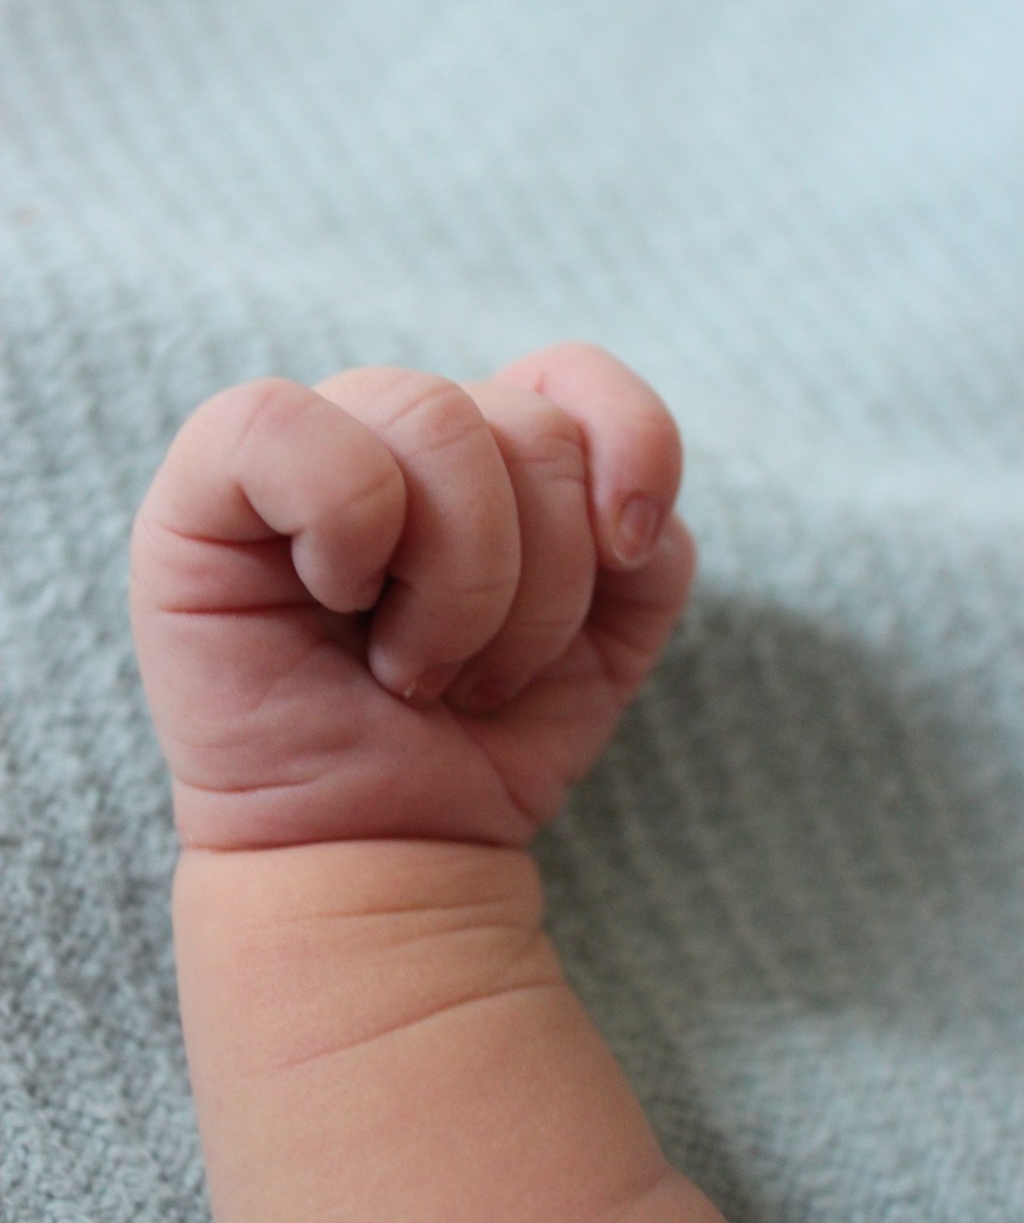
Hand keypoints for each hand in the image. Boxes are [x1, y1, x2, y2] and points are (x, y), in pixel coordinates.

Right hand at [130, 342, 695, 848]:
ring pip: (431, 418)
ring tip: (415, 669)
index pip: (571, 374)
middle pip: (520, 422)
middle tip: (477, 672)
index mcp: (483, 448)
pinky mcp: (203, 493)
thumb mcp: (608, 641)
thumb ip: (645, 545)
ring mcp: (298, 453)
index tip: (627, 553)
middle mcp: (391, 432)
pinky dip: (346, 523)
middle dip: (536, 581)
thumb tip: (619, 502)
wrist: (390, 849)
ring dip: (458, 584)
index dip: (633, 443)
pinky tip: (338, 599)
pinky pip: (281, 425)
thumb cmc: (485, 741)